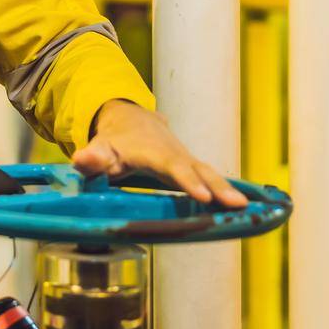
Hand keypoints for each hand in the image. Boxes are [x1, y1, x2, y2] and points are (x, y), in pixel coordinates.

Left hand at [70, 99, 247, 207]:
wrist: (130, 119)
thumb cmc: (114, 141)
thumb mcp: (99, 148)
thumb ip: (92, 158)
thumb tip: (82, 158)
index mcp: (152, 151)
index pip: (171, 167)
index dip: (186, 181)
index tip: (200, 196)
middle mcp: (174, 154)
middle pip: (197, 170)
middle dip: (217, 187)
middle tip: (237, 205)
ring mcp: (186, 159)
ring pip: (208, 174)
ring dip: (227, 190)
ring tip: (246, 208)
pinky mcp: (192, 166)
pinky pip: (210, 178)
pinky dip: (226, 190)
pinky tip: (245, 208)